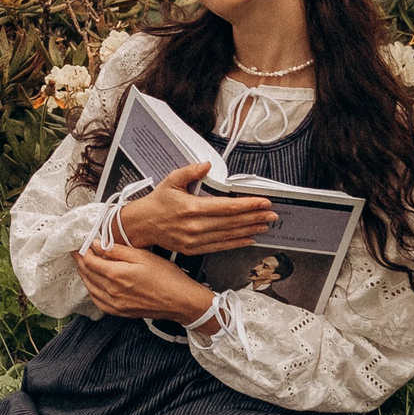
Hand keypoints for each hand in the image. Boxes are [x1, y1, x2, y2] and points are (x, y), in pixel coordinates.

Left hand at [73, 242, 218, 329]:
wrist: (180, 301)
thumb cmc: (166, 277)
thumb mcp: (142, 256)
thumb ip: (117, 250)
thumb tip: (96, 244)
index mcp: (117, 275)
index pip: (89, 261)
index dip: (82, 251)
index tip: (79, 244)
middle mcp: (112, 292)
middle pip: (86, 274)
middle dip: (80, 261)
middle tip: (77, 252)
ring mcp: (115, 304)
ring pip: (89, 287)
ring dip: (84, 275)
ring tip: (84, 264)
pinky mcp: (119, 312)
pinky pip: (97, 301)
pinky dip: (91, 290)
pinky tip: (94, 283)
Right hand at [115, 163, 277, 255]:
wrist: (141, 225)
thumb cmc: (157, 202)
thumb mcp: (171, 180)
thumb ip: (190, 171)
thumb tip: (207, 164)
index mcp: (192, 208)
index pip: (227, 207)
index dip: (248, 205)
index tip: (263, 202)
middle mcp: (195, 226)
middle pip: (232, 222)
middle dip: (255, 217)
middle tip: (272, 215)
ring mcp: (195, 240)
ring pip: (229, 236)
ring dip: (249, 230)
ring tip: (264, 226)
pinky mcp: (193, 249)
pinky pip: (220, 247)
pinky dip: (236, 244)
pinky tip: (248, 239)